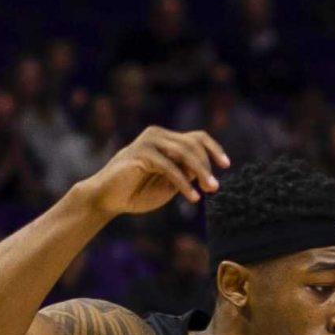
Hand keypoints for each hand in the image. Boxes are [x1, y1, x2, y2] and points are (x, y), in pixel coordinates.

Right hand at [76, 126, 228, 214]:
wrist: (107, 199)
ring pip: (184, 151)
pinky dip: (183, 182)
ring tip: (209, 190)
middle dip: (207, 166)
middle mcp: (157, 135)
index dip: (214, 149)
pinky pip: (169, 166)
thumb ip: (186, 173)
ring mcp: (148, 142)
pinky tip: (192, 197)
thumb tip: (205, 169)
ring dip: (200, 171)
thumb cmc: (137, 192)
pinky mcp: (140, 153)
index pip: (197, 137)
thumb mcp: (169, 184)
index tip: (226, 165)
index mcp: (165, 140)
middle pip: (193, 143)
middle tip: (214, 187)